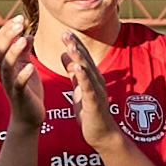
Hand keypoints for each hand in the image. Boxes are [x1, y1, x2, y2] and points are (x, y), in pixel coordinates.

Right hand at [0, 17, 50, 134]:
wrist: (29, 117)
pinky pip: (18, 85)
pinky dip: (23, 75)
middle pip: (0, 50)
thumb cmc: (28, 91)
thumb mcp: (26, 67)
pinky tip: (30, 67)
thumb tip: (27, 34)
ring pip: (6, 66)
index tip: (19, 17)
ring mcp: (10, 85)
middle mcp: (4, 73)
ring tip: (23, 39)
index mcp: (6, 65)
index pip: (1, 42)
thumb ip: (24, 52)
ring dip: (14, 51)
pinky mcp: (19, 96)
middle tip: (19, 22)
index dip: (8, 29)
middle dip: (8, 35)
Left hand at [60, 34, 122, 151]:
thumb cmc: (90, 112)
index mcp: (91, 77)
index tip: (64, 31)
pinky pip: (88, 88)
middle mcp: (96, 81)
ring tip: (70, 45)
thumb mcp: (78, 89)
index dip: (74, 44)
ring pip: (87, 71)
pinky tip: (76, 68)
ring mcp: (96, 91)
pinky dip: (83, 77)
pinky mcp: (94, 103)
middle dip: (75, 46)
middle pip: (85, 60)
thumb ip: (73, 73)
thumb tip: (64, 54)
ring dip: (79, 58)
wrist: (101, 134)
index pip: (82, 57)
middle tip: (65, 32)